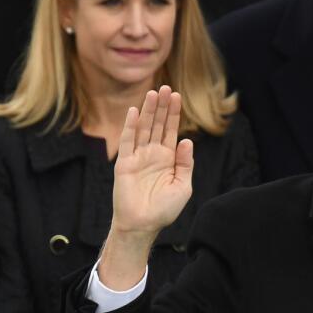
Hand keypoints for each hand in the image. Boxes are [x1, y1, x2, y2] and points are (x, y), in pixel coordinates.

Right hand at [100, 87, 191, 289]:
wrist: (143, 224)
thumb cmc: (164, 209)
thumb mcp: (183, 186)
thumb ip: (185, 163)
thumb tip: (186, 141)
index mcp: (168, 159)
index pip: (171, 131)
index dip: (174, 114)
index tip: (177, 96)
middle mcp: (153, 155)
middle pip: (158, 125)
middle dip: (162, 107)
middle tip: (166, 87)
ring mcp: (138, 157)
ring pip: (144, 129)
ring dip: (149, 111)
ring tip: (154, 93)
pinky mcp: (125, 163)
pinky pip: (128, 141)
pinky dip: (131, 126)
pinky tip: (136, 111)